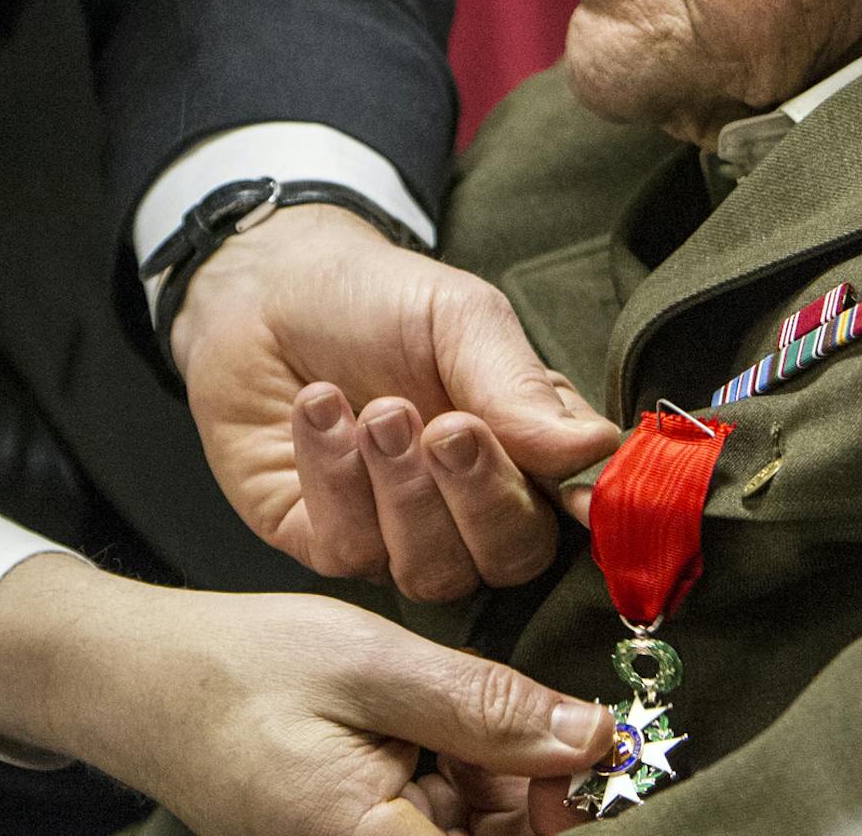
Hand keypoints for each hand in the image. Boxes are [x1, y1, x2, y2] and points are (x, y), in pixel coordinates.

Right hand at [0, 555, 614, 835]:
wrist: (132, 679)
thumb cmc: (230, 670)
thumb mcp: (371, 662)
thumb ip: (483, 707)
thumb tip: (589, 737)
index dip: (570, 817)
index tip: (601, 760)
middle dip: (543, 797)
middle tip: (561, 722)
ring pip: (476, 833)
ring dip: (505, 784)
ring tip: (480, 709)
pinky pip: (439, 823)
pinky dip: (462, 778)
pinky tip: (448, 723)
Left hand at [170, 205, 618, 598]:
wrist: (264, 291)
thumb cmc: (373, 299)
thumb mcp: (458, 316)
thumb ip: (519, 384)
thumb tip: (596, 450)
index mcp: (524, 450)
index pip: (574, 510)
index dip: (577, 507)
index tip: (555, 472)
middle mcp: (468, 507)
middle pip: (510, 558)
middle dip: (480, 498)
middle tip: (445, 429)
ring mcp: (396, 534)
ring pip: (431, 570)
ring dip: (404, 490)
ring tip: (376, 409)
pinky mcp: (324, 540)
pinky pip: (348, 551)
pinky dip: (334, 478)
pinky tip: (320, 409)